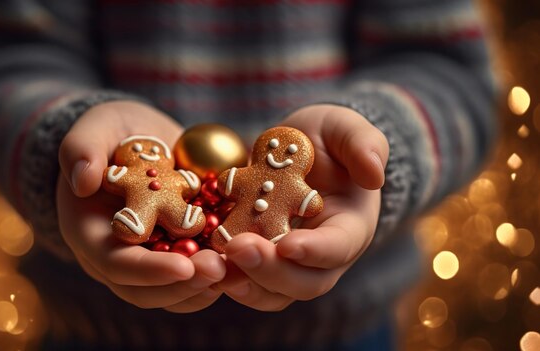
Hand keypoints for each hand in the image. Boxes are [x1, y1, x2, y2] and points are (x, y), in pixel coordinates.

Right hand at [56, 101, 224, 311]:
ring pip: (175, 292)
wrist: (138, 140)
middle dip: (185, 286)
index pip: (115, 264)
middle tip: (221, 270)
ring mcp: (150, 257)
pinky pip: (197, 275)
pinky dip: (221, 274)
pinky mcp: (178, 251)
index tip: (184, 266)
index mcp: (91, 232)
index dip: (149, 271)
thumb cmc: (111, 132)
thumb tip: (83, 180)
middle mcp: (120, 254)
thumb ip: (81, 148)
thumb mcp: (95, 128)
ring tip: (240, 272)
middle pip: (147, 291)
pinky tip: (248, 262)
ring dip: (207, 286)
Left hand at [217, 104, 388, 310]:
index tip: (288, 244)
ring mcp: (291, 264)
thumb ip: (364, 143)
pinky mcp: (262, 262)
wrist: (298, 152)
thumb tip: (375, 174)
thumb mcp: (345, 128)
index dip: (316, 250)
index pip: (339, 247)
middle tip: (238, 248)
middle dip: (271, 271)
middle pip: (305, 282)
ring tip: (213, 265)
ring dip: (244, 283)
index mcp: (350, 225)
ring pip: (273, 293)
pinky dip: (224, 278)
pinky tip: (201, 263)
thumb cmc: (326, 139)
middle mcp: (323, 255)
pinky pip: (246, 282)